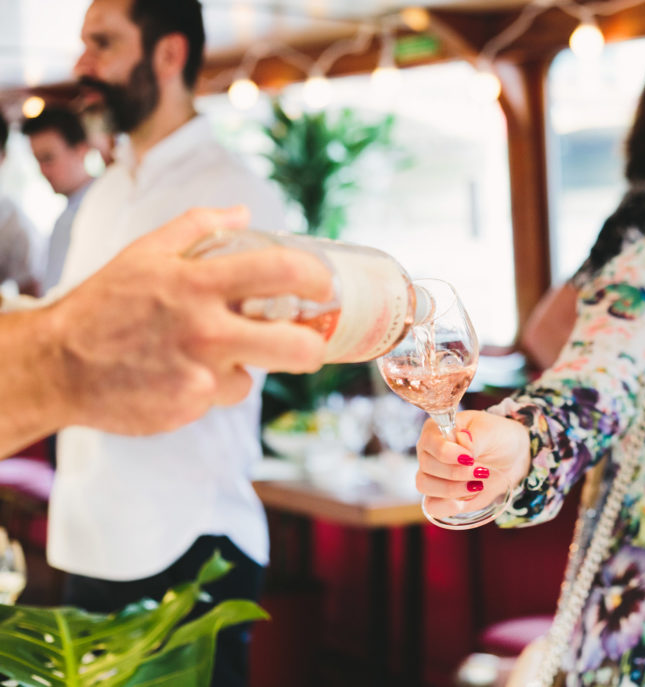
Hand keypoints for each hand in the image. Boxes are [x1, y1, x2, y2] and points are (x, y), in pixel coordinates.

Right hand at [48, 206, 333, 434]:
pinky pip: (225, 394)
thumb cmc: (104, 305)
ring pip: (258, 373)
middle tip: (311, 340)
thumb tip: (243, 212)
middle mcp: (205, 329)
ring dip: (247, 365)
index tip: (324, 284)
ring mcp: (200, 373)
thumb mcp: (145, 252)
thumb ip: (198, 226)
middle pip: (297, 346)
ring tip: (212, 352)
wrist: (57, 365)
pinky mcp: (191, 406)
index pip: (280, 271)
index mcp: (197, 283)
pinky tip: (182, 373)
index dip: (316, 277)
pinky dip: (214, 386)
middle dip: (315, 347)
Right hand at [415, 410, 530, 518]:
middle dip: (456, 472)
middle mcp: (429, 452)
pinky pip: (431, 506)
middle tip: (482, 471)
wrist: (511, 459)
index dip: (447, 453)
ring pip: (425, 486)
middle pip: (427, 466)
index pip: (429, 442)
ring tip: (478, 484)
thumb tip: (462, 444)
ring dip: (453, 489)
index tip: (470, 457)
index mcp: (436, 429)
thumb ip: (475, 437)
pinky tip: (466, 500)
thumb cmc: (498, 437)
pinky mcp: (441, 496)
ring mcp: (432, 475)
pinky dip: (447, 506)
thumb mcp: (492, 431)